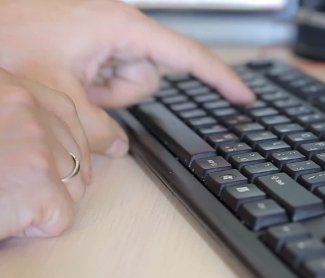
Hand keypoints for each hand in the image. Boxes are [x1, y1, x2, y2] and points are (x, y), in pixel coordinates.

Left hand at [0, 0, 253, 156]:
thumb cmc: (10, 37)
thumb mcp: (57, 92)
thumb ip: (93, 128)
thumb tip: (116, 146)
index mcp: (122, 27)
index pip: (188, 56)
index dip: (220, 78)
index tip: (244, 96)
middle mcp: (120, 30)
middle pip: (148, 79)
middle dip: (118, 94)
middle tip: (82, 86)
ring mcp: (106, 39)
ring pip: (128, 84)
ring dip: (101, 93)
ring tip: (69, 78)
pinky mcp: (93, 48)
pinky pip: (108, 79)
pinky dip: (90, 87)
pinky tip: (66, 75)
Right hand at [0, 68, 90, 239]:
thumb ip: (9, 119)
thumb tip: (70, 140)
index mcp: (3, 86)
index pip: (62, 108)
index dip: (74, 137)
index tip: (81, 158)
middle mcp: (23, 105)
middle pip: (73, 149)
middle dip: (55, 178)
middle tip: (14, 194)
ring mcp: (35, 142)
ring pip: (73, 184)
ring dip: (42, 203)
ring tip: (1, 202)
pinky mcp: (40, 182)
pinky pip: (62, 215)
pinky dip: (35, 228)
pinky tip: (3, 220)